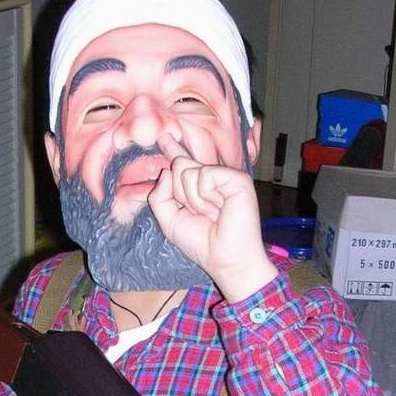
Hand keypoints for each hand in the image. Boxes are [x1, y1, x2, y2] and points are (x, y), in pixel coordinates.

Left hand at [147, 133, 277, 302]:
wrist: (225, 258)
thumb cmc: (201, 243)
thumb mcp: (169, 221)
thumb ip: (159, 196)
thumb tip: (166, 171)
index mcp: (197, 188)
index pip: (181, 164)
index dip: (173, 150)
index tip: (164, 137)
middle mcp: (211, 179)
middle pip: (179, 166)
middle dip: (182, 195)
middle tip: (202, 215)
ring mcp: (225, 177)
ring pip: (188, 171)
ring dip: (195, 200)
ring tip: (213, 214)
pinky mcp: (236, 178)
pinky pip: (204, 175)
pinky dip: (205, 196)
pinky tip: (219, 208)